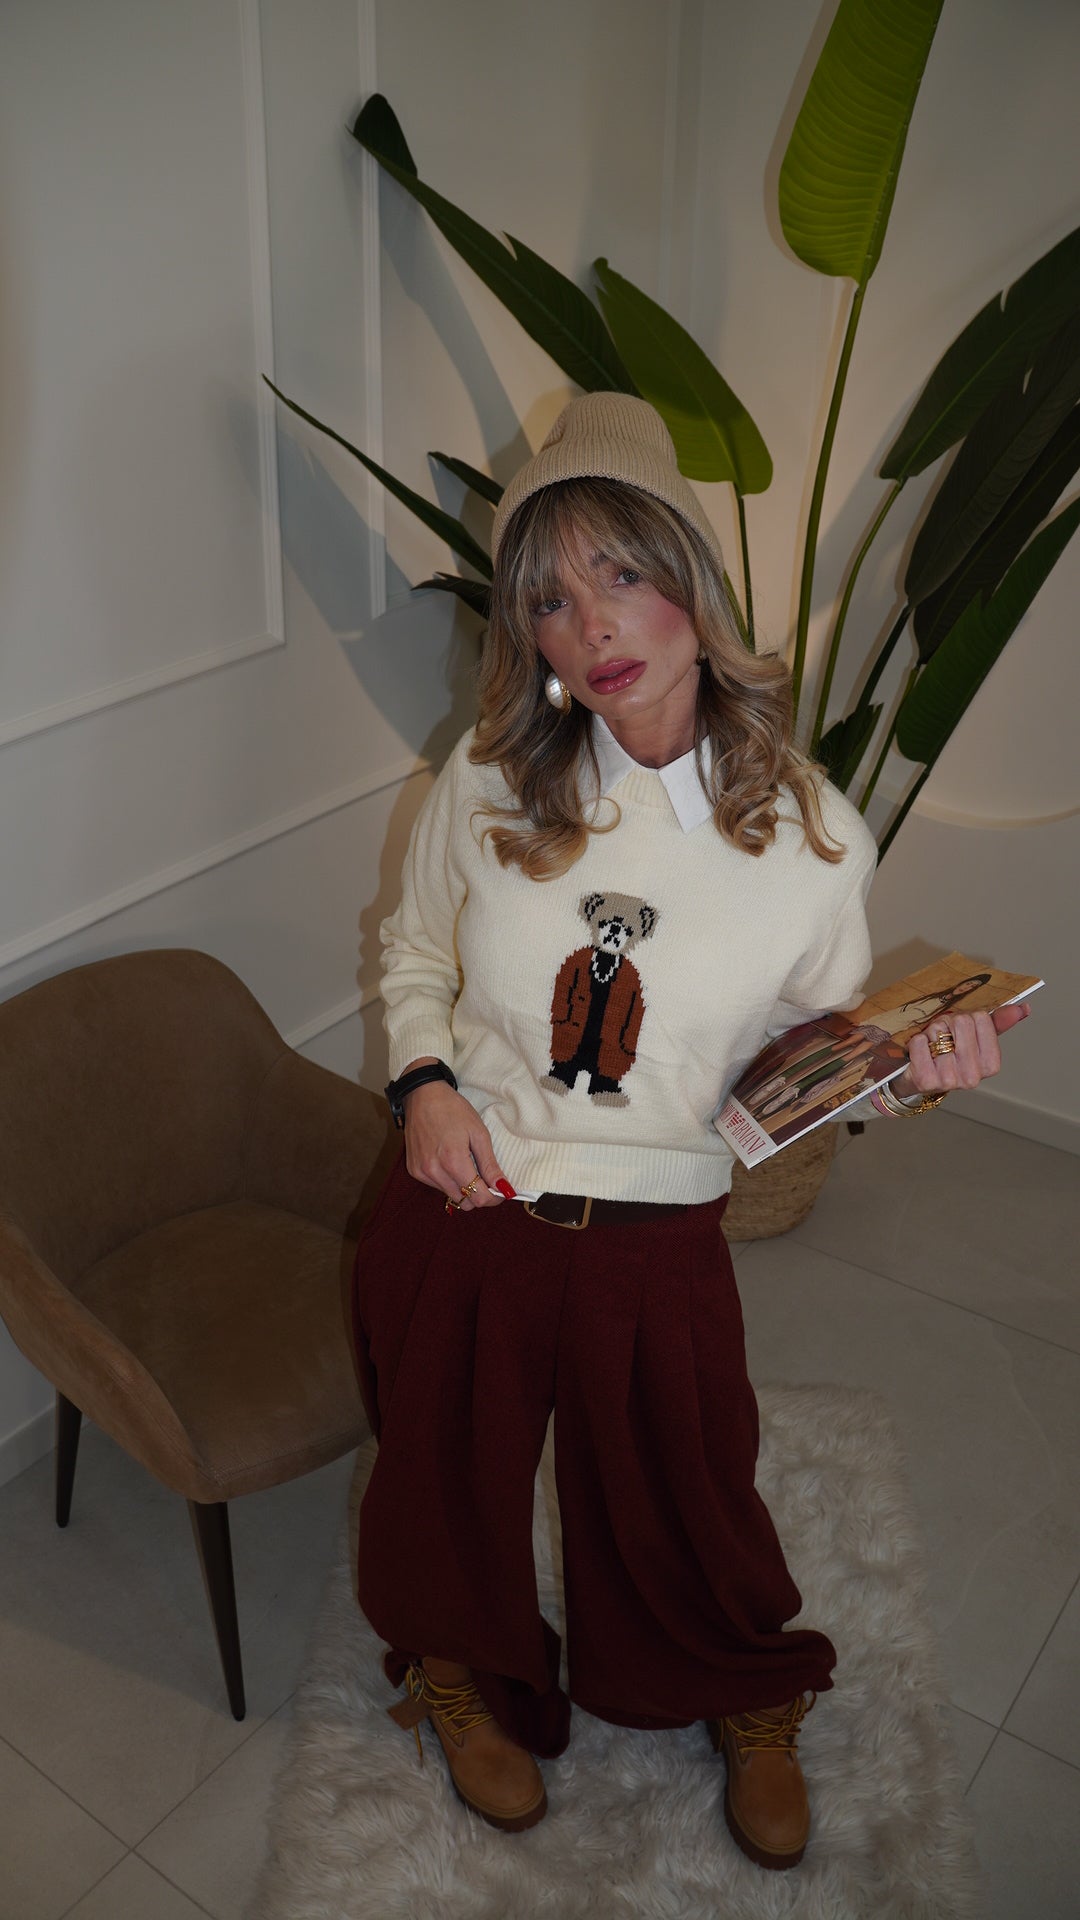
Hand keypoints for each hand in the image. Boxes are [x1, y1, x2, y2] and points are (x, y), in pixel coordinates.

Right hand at [403, 1078, 507, 1211]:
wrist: (422, 1096)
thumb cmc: (453, 1110)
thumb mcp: (478, 1133)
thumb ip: (490, 1164)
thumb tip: (503, 1187)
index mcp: (453, 1161)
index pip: (478, 1197)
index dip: (494, 1198)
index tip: (501, 1190)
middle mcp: (434, 1171)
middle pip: (465, 1202)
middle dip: (480, 1194)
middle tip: (486, 1178)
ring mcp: (421, 1172)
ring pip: (451, 1196)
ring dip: (463, 1188)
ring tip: (466, 1164)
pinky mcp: (414, 1170)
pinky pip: (437, 1186)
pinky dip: (448, 1180)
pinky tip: (449, 1161)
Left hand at [892, 1002, 1030, 1100]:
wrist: (922, 1079)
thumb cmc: (950, 1055)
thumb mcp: (976, 1039)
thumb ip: (999, 1023)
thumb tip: (1023, 1008)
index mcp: (991, 1064)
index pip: (981, 1018)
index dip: (966, 1019)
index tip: (960, 1032)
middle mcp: (973, 1076)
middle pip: (961, 1022)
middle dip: (948, 1023)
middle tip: (943, 1038)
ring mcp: (950, 1080)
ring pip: (939, 1031)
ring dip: (930, 1034)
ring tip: (931, 1047)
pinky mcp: (926, 1080)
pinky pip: (919, 1043)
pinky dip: (916, 1042)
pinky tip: (920, 1053)